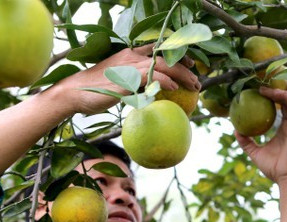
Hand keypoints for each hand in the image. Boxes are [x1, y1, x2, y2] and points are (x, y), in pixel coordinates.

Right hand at [56, 45, 200, 114]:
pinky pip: (150, 77)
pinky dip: (164, 81)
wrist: (75, 91)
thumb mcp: (120, 81)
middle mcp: (133, 56)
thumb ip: (136, 81)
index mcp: (131, 55)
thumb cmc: (97, 89)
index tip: (191, 65)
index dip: (177, 56)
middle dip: (185, 67)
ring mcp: (129, 66)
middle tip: (197, 81)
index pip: (159, 51)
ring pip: (162, 65)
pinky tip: (175, 88)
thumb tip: (151, 90)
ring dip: (182, 75)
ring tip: (194, 85)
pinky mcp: (126, 78)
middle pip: (165, 57)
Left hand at [235, 83, 286, 183]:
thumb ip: (246, 142)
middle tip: (263, 85)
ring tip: (266, 89)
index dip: (276, 98)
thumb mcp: (255, 152)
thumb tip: (236, 130)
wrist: (284, 177)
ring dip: (281, 92)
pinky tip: (278, 93)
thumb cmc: (272, 168)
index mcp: (283, 130)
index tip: (263, 90)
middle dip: (278, 90)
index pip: (282, 109)